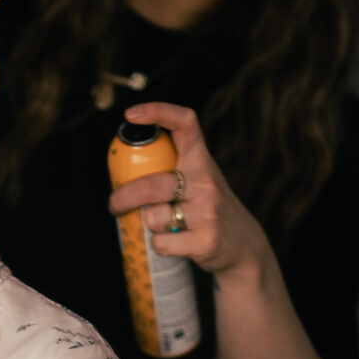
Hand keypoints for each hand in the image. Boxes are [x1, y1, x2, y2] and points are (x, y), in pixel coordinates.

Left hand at [106, 102, 268, 283]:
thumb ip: (170, 170)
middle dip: (124, 197)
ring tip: (164, 226)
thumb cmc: (208, 210)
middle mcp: (207, 181)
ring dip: (148, 225)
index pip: (185, 123)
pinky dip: (158, 246)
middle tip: (114, 204)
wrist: (244, 246)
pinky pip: (161, 243)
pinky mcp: (206, 240)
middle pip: (151, 185)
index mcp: (201, 161)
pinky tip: (174, 244)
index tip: (131, 114)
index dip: (157, 111)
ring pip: (153, 217)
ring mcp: (208, 211)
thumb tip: (123, 169)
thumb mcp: (198, 181)